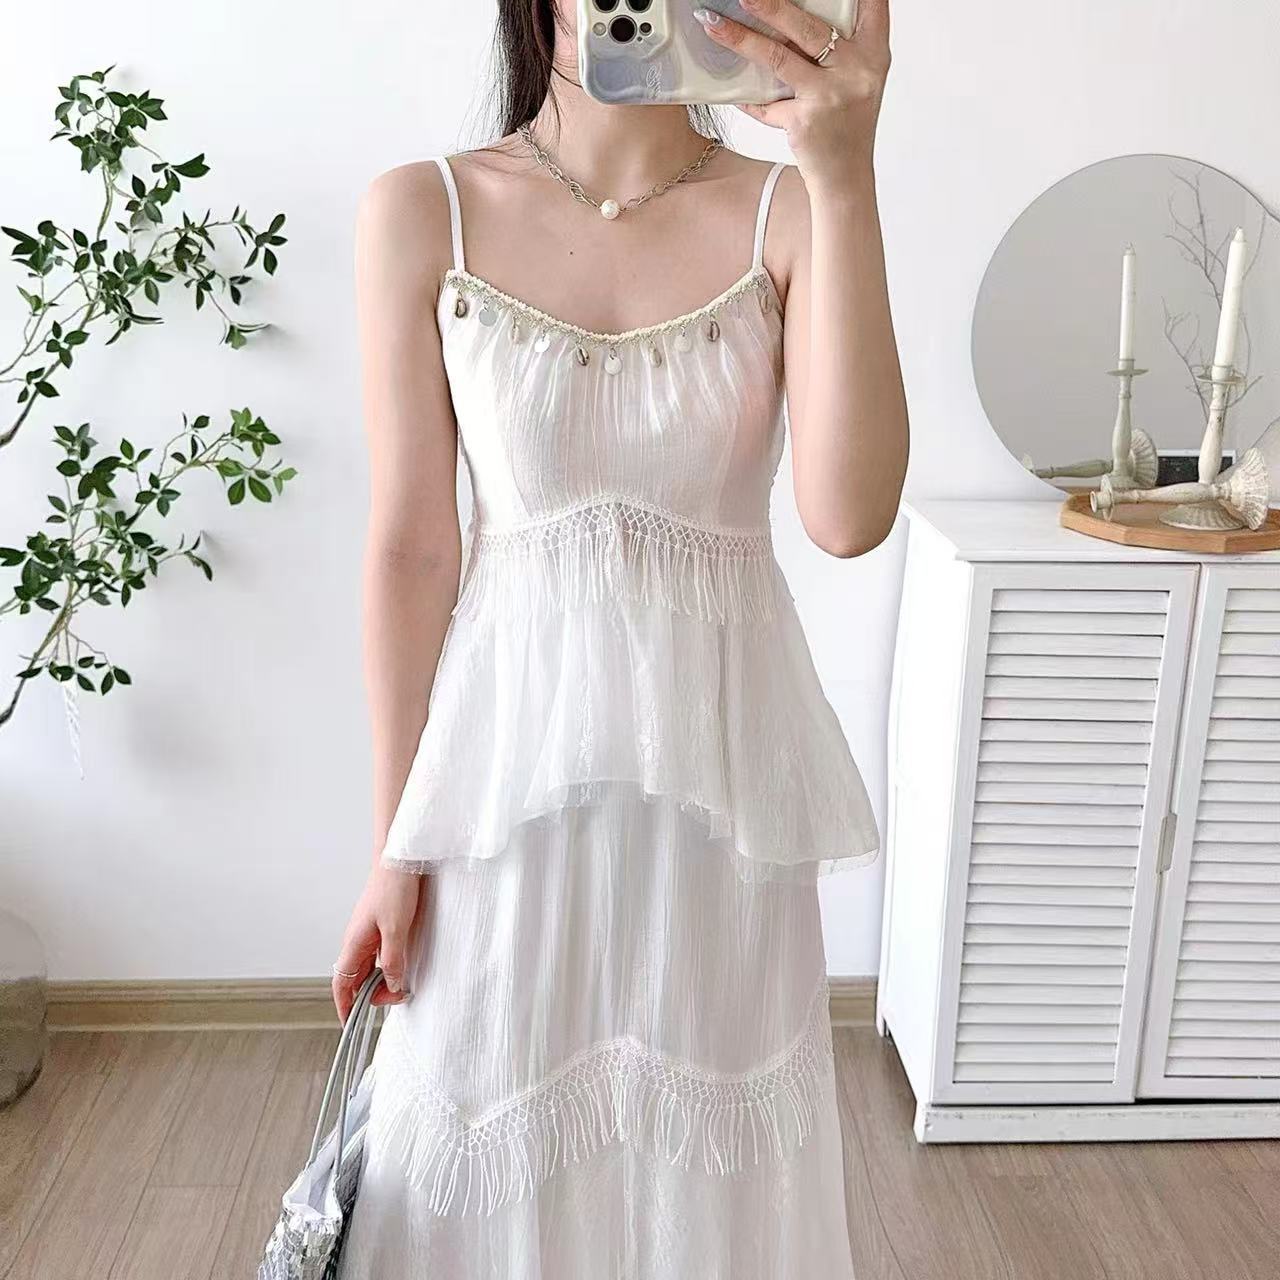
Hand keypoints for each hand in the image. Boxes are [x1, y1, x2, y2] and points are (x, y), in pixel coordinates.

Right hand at [331, 865, 422, 1020]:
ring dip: (380, 981)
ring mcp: (366, 935)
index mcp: (353, 944)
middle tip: (396, 998)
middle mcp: (355, 942)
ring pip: (367, 968)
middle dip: (370, 996)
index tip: (349, 1026)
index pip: (341, 985)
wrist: (398, 859)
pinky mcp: (378, 928)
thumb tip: (391, 986)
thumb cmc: (394, 890)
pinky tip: (400, 967)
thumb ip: (393, 960)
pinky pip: (377, 956)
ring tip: (401, 985)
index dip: (343, 1007)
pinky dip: (386, 967)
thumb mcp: (397, 930)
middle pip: (355, 980)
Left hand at [694, 0, 890, 185]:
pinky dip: (747, 98)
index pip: (871, 6)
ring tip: (713, 23)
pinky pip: (766, 104)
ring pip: (778, 57)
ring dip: (741, 39)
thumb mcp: (859, 82)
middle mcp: (856, 71)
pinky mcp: (803, 121)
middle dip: (771, 6)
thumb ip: (838, 51)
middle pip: (808, 27)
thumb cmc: (849, 128)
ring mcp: (829, 96)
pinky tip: (729, 90)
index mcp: (873, 55)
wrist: (846, 178)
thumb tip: (788, 20)